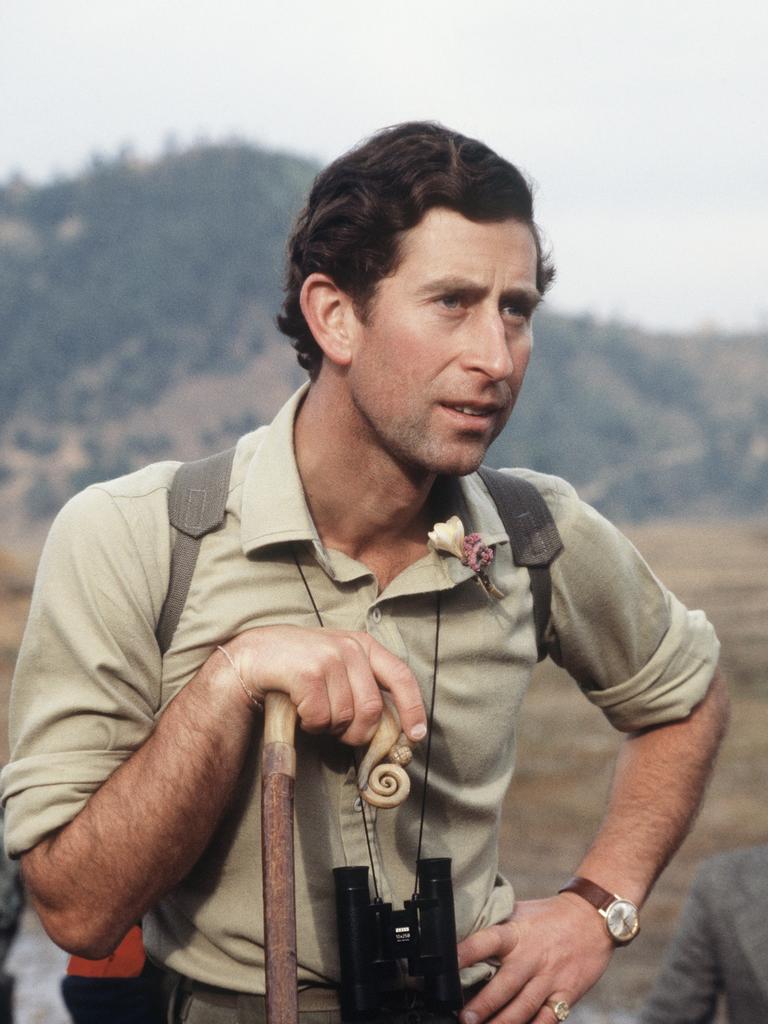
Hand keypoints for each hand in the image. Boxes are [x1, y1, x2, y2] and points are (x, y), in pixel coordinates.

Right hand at [217, 625, 426, 746]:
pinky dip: (310, 724)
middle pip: (372, 709)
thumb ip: (364, 685)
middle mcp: (349, 647)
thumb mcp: (337, 664)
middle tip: (339, 732)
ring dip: (328, 726)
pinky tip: (300, 709)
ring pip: (345, 717)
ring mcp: (328, 657)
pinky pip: (320, 718)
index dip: (412, 708)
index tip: (416, 735)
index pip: (401, 676)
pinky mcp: (308, 672)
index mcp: (363, 644)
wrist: (254, 655)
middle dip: (358, 732)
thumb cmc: (299, 666)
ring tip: (313, 711)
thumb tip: (393, 727)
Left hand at [457, 894, 613, 1023]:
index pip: (487, 940)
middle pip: (505, 984)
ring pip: (524, 1006)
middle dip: (483, 1004)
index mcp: (516, 931)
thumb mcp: (520, 913)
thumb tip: (464, 938)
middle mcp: (532, 955)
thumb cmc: (550, 916)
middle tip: (464, 1018)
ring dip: (503, 1023)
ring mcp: (550, 977)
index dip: (466, 952)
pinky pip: (548, 1019)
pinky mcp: (567, 993)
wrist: (593, 918)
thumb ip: (498, 928)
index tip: (447, 964)